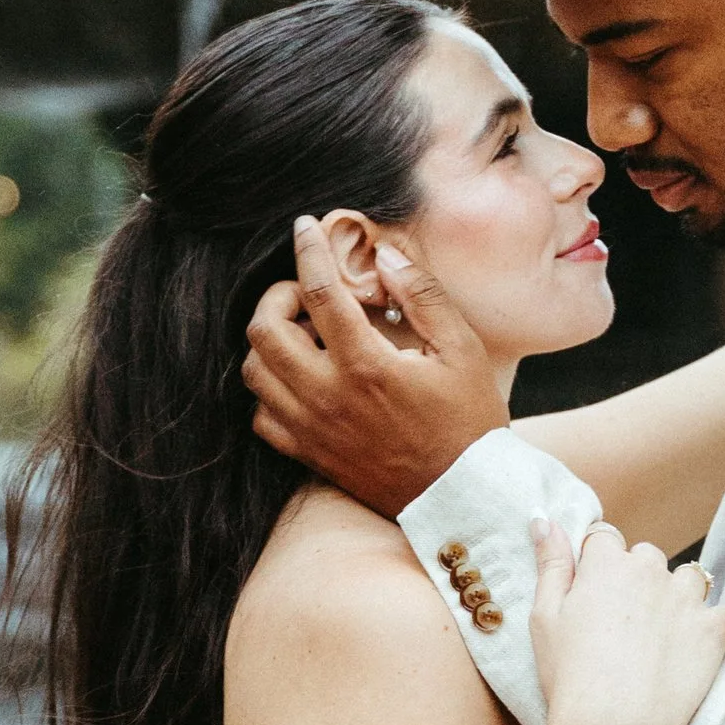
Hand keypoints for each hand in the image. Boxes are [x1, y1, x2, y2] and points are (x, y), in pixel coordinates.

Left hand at [245, 221, 507, 513]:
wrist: (464, 497)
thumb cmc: (469, 422)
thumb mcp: (462, 350)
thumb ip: (422, 296)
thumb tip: (384, 255)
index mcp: (367, 365)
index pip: (320, 291)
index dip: (308, 250)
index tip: (305, 227)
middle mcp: (329, 397)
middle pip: (265, 330)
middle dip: (278, 296)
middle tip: (308, 292)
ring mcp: (313, 430)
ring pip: (255, 372)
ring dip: (270, 341)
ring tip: (305, 334)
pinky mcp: (310, 455)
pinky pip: (262, 417)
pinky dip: (270, 389)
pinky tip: (301, 377)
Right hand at [529, 516, 724, 724]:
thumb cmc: (571, 677)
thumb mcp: (544, 618)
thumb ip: (551, 564)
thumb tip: (544, 519)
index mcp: (606, 564)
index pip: (605, 540)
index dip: (598, 568)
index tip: (595, 598)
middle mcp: (650, 570)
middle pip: (648, 558)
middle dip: (639, 582)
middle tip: (624, 628)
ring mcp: (687, 599)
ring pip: (690, 579)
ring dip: (680, 598)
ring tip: (662, 639)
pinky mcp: (715, 629)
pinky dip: (714, 628)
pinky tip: (695, 651)